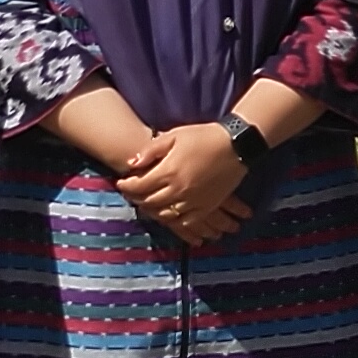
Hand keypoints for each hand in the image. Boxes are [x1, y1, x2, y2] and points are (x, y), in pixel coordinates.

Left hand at [116, 124, 252, 245]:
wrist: (236, 145)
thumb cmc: (204, 136)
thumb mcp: (175, 135)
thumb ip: (151, 151)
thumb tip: (131, 163)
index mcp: (169, 171)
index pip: (139, 186)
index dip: (127, 186)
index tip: (121, 183)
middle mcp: (178, 190)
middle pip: (149, 202)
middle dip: (137, 199)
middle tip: (131, 194)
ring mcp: (193, 201)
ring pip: (165, 214)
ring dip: (152, 211)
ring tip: (147, 205)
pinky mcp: (206, 206)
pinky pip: (186, 221)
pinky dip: (174, 221)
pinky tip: (169, 215)